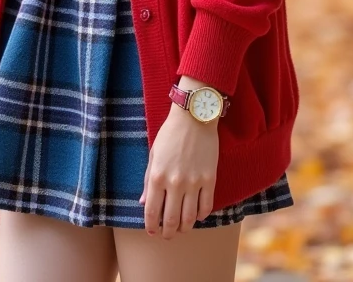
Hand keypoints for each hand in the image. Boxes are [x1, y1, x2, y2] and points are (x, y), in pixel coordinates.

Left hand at [139, 100, 218, 239]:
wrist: (194, 116)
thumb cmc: (170, 134)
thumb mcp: (154, 154)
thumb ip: (148, 181)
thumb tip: (143, 203)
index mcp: (157, 176)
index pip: (152, 212)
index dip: (151, 226)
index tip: (152, 232)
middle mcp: (175, 182)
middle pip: (171, 219)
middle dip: (167, 232)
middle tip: (167, 235)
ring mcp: (193, 182)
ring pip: (189, 217)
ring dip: (184, 228)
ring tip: (182, 229)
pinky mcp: (209, 179)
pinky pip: (206, 206)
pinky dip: (202, 216)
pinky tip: (197, 215)